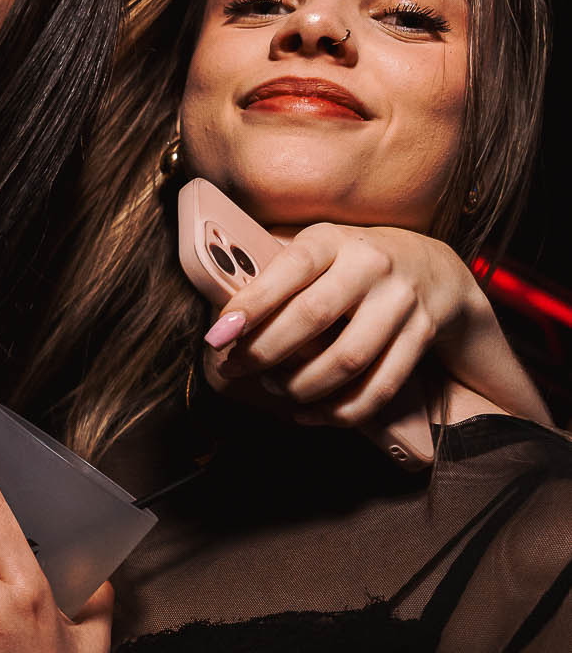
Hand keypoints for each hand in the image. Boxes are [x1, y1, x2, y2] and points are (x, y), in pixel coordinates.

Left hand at [201, 224, 548, 429]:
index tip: (218, 336)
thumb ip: (278, 275)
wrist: (433, 269)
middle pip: (313, 317)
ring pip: (347, 359)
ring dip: (301, 386)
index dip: (253, 304)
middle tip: (234, 370)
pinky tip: (308, 413)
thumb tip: (223, 318)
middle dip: (265, 352)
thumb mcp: (319, 251)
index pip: (291, 268)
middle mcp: (372, 264)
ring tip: (273, 389)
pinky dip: (340, 411)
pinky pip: (379, 387)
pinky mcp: (421, 335)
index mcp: (334, 239)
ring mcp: (401, 301)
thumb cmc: (352, 264)